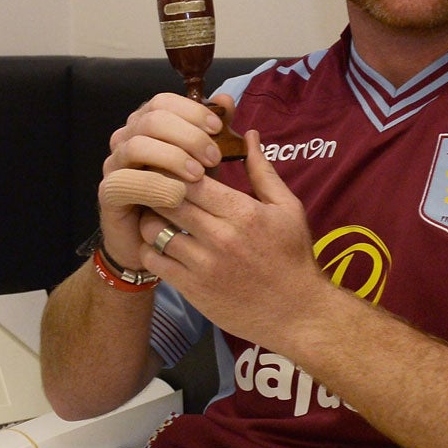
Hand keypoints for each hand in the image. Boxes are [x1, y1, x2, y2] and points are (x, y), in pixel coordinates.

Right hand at [98, 94, 232, 265]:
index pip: (162, 102)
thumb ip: (213, 131)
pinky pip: (127, 181)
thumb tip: (226, 100)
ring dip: (172, 157)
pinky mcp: (109, 191)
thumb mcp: (204, 160)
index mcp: (147, 125)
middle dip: (187, 135)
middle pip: (151, 119)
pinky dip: (155, 185)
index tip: (218, 128)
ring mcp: (114, 164)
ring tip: (198, 175)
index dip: (191, 110)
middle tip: (214, 157)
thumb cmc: (181, 196)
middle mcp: (127, 139)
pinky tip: (178, 194)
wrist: (158, 240)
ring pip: (137, 145)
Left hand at [137, 131, 334, 349]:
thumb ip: (262, 171)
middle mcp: (219, 236)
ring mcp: (203, 265)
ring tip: (155, 214)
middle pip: (166, 200)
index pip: (190, 178)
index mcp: (242, 212)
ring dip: (149, 218)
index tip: (168, 164)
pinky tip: (160, 243)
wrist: (298, 313)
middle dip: (155, 188)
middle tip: (152, 184)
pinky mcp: (192, 289)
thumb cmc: (293, 257)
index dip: (173, 168)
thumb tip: (248, 134)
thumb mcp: (287, 208)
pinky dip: (150, 248)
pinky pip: (154, 261)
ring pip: (153, 229)